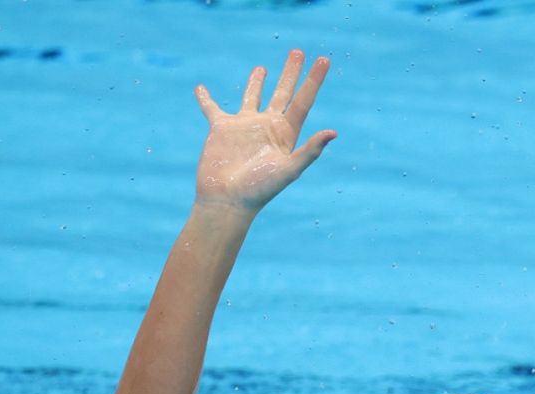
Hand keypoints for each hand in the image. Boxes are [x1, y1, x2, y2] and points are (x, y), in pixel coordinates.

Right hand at [193, 49, 336, 210]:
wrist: (228, 201)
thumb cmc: (260, 189)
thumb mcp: (289, 169)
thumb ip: (310, 150)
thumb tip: (333, 132)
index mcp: (286, 133)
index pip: (303, 100)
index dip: (314, 80)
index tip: (324, 59)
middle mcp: (267, 126)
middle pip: (282, 92)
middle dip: (291, 72)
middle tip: (298, 51)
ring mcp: (244, 127)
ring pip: (252, 96)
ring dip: (256, 82)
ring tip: (263, 67)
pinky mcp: (221, 129)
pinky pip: (211, 109)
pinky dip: (205, 99)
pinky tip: (200, 88)